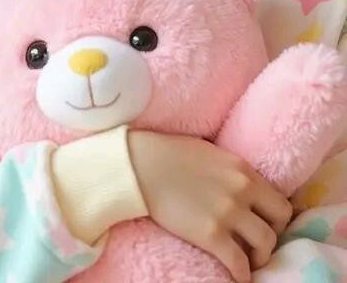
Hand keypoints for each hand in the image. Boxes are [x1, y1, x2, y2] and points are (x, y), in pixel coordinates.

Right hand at [128, 131, 291, 282]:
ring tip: (249, 260)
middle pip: (279, 222)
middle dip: (273, 235)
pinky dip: (242, 274)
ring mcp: (228, 213)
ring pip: (265, 244)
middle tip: (259, 244)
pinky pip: (238, 263)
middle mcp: (242, 191)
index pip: (279, 200)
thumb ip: (232, 171)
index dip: (275, 216)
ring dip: (259, 256)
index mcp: (244, 170)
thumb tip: (240, 185)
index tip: (266, 224)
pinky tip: (238, 276)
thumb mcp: (213, 153)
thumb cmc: (171, 153)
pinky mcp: (210, 234)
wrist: (143, 165)